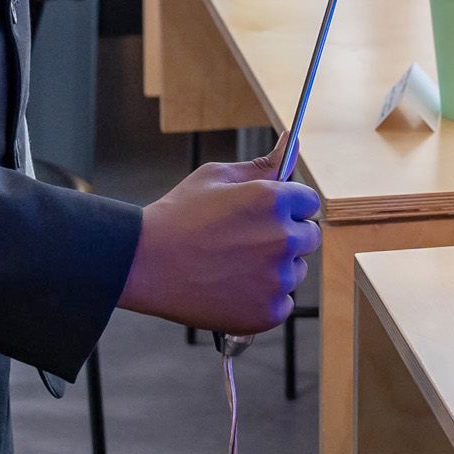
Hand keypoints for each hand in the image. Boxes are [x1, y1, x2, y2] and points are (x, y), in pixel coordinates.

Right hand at [116, 146, 322, 335]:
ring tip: (232, 265)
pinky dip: (263, 298)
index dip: (288, 207)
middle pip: (308, 236)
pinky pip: (283, 301)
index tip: (266, 215)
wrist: (145, 265)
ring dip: (275, 268)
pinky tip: (232, 288)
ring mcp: (277, 278)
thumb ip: (262, 164)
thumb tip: (293, 142)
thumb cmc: (178, 216)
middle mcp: (282, 238)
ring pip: (295, 270)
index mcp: (273, 200)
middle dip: (285, 236)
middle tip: (245, 241)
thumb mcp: (216, 177)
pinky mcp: (268, 311)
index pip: (309, 202)